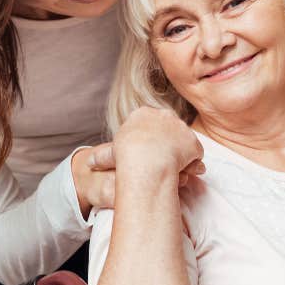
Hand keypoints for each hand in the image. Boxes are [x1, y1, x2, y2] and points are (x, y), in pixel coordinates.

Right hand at [71, 108, 203, 215]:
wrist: (145, 158)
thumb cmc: (125, 156)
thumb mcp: (111, 153)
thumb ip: (104, 156)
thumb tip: (89, 163)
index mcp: (143, 113)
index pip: (150, 124)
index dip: (150, 140)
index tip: (148, 153)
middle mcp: (164, 115)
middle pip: (169, 130)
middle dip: (168, 145)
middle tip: (163, 162)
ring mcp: (181, 127)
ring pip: (183, 142)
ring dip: (182, 155)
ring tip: (176, 170)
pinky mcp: (193, 141)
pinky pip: (195, 153)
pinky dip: (192, 162)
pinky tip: (186, 171)